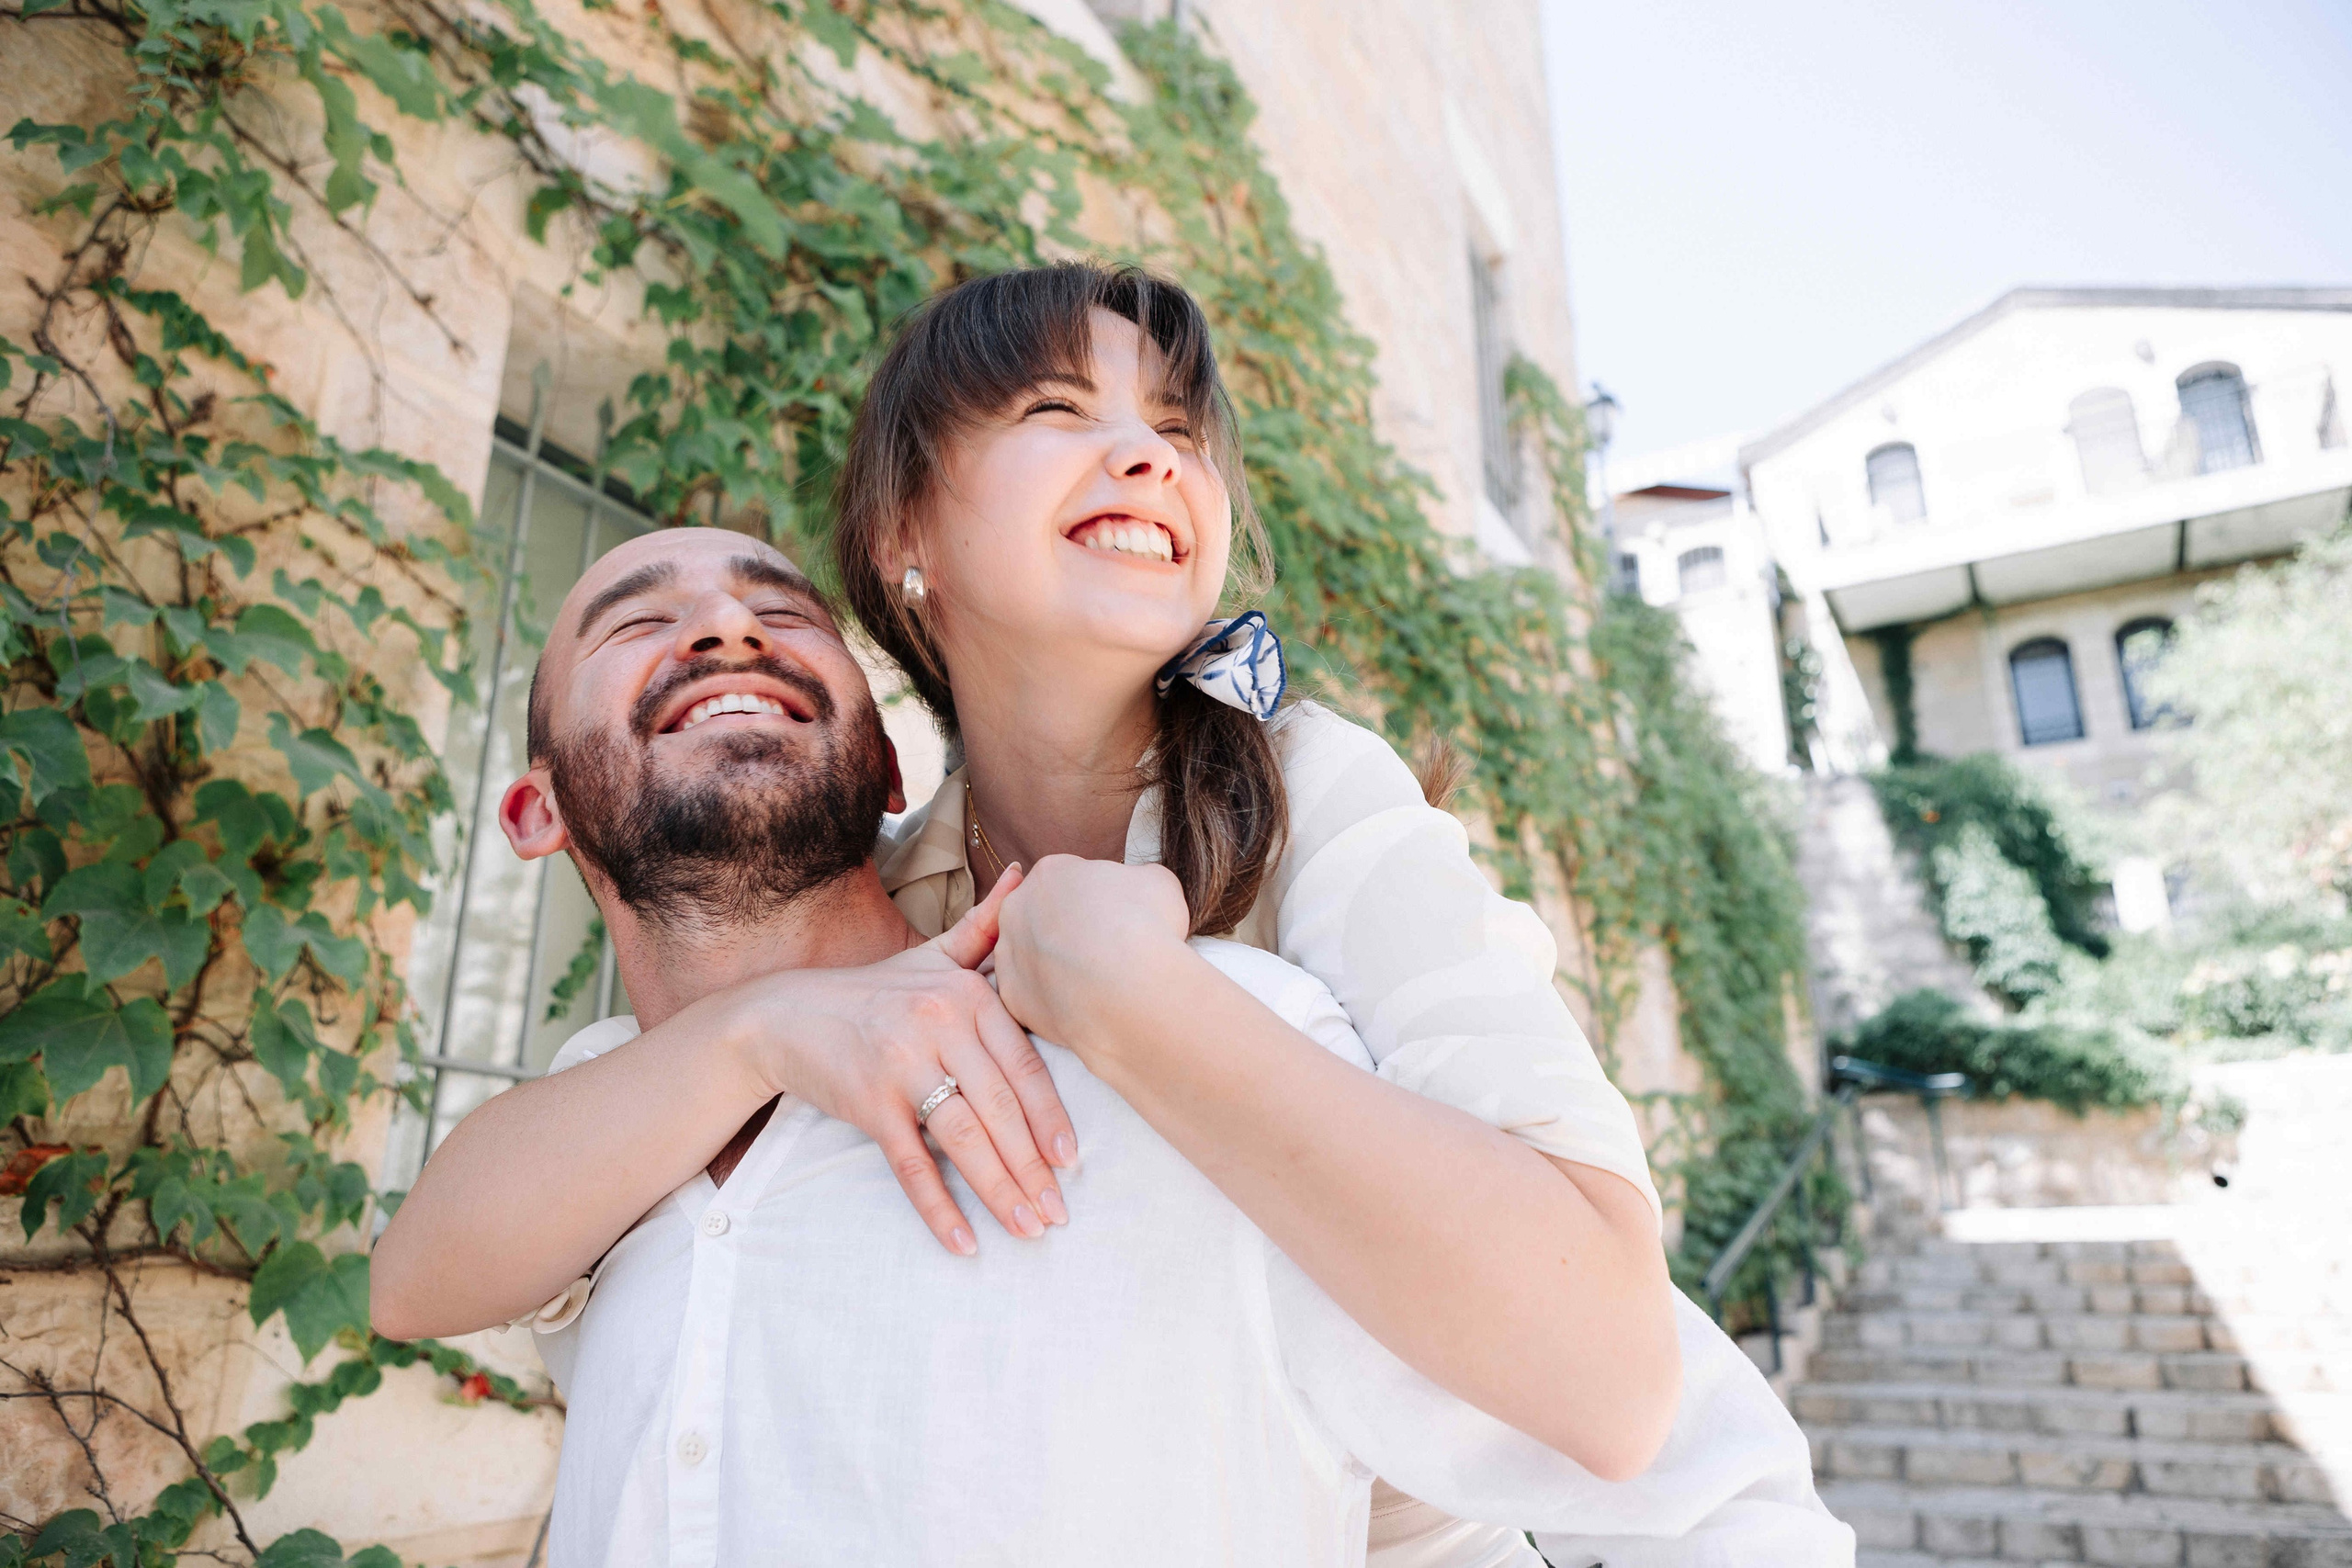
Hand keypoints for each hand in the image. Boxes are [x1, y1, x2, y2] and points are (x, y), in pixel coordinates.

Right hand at [729, 866, 1076, 1254]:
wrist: (782, 1014)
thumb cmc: (870, 993)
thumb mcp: (929, 955)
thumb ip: (984, 927)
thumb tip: (1029, 875)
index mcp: (965, 994)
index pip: (1022, 1066)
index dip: (1051, 1117)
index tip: (1072, 1160)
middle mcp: (939, 1025)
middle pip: (1000, 1108)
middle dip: (1034, 1167)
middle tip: (1060, 1211)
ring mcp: (902, 1065)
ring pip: (965, 1138)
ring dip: (1000, 1192)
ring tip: (1030, 1229)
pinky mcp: (868, 1102)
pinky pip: (911, 1164)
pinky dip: (939, 1208)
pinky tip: (964, 1243)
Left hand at [991, 855, 1191, 1064]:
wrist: (1129, 987)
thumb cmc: (1146, 926)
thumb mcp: (1159, 882)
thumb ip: (1138, 878)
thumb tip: (1139, 886)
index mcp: (1050, 872)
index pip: (1068, 880)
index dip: (1094, 900)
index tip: (1114, 918)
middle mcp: (1017, 907)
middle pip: (1041, 915)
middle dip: (1066, 929)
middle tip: (1102, 949)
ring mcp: (1008, 952)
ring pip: (1030, 955)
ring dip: (1055, 964)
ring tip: (1093, 981)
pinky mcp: (1010, 994)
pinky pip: (1029, 994)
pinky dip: (1051, 998)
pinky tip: (1080, 1004)